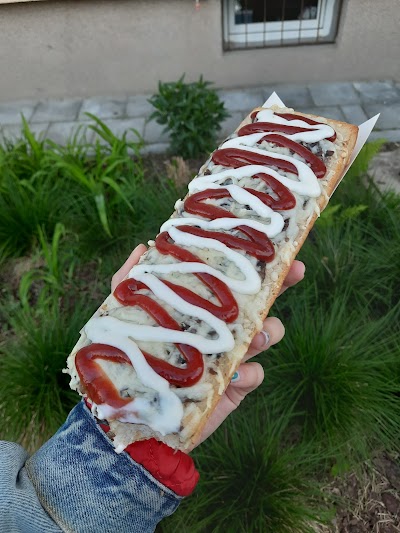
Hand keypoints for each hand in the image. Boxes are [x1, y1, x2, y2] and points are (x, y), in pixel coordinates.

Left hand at [111, 244, 304, 449]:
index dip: (251, 262)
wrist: (134, 413)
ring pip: (266, 336)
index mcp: (202, 309)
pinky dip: (252, 371)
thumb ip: (128, 283)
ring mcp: (231, 357)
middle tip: (295, 272)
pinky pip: (256, 375)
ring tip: (258, 332)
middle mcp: (221, 328)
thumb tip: (142, 246)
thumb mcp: (126, 316)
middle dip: (281, 285)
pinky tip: (238, 371)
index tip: (272, 245)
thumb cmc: (134, 358)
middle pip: (260, 301)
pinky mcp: (233, 387)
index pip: (231, 280)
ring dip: (269, 329)